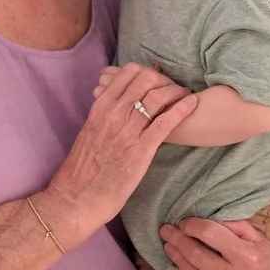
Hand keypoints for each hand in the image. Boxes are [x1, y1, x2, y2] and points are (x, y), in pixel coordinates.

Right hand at [45, 64, 196, 244]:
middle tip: (173, 88)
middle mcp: (114, 113)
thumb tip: (117, 105)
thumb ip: (104, 115)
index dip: (146, 72)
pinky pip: (166, 121)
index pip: (128, 73)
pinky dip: (182, 109)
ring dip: (176, 92)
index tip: (156, 79)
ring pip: (158, 97)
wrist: (77, 197)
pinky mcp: (142, 149)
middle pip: (146, 80)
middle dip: (164, 80)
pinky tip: (192, 104)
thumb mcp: (89, 131)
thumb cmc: (82, 169)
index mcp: (100, 106)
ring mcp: (128, 130)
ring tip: (186, 95)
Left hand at [161, 218, 269, 269]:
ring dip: (176, 258)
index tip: (184, 222)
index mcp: (247, 256)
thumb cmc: (269, 267)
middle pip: (196, 254)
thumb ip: (238, 227)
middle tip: (166, 230)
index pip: (210, 234)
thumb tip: (212, 216)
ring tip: (169, 246)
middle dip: (177, 239)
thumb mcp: (261, 241)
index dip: (192, 225)